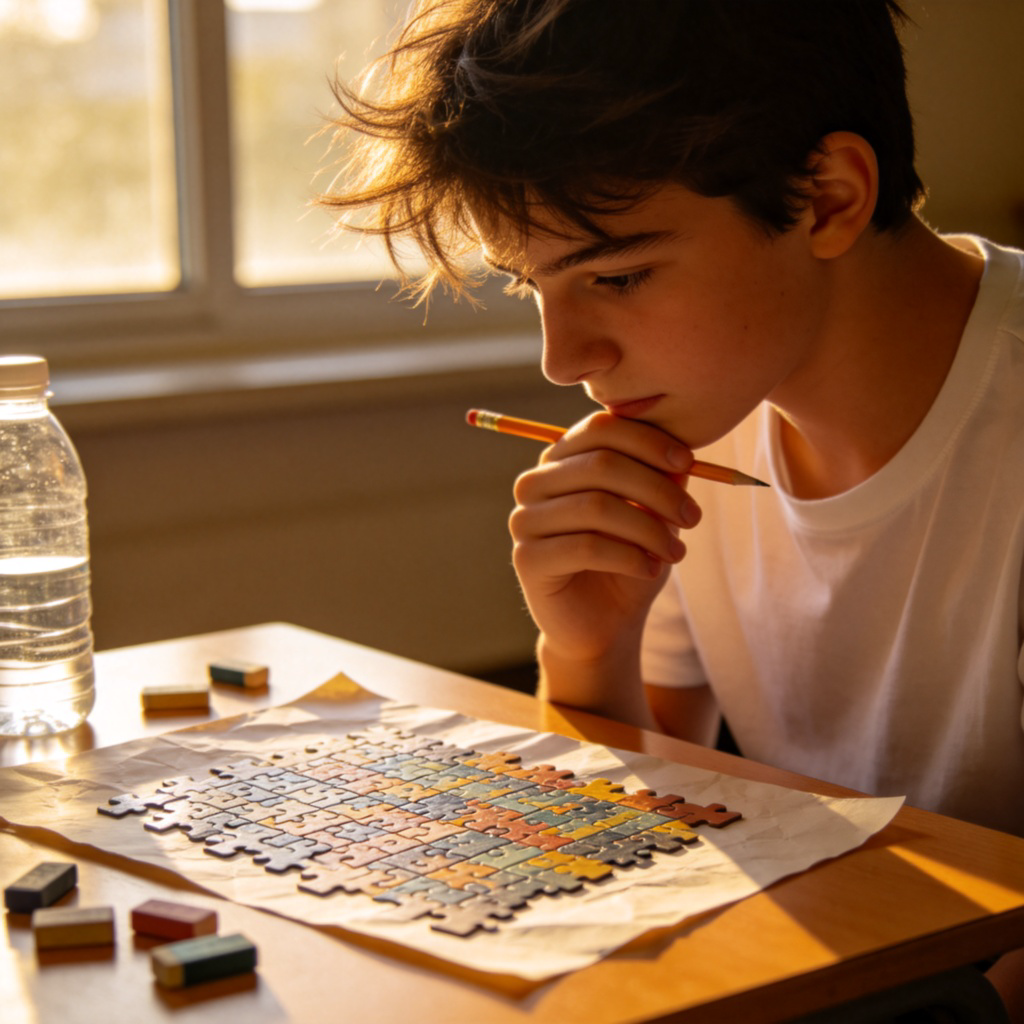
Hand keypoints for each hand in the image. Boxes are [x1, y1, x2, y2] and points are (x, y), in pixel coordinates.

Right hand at [510, 411, 701, 669]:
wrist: (604, 624)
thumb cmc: (629, 559)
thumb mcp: (653, 513)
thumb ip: (661, 478)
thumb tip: (681, 456)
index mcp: (561, 459)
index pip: (599, 428)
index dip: (647, 441)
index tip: (688, 464)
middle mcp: (535, 483)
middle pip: (601, 464)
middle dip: (657, 489)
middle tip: (692, 517)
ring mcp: (524, 520)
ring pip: (596, 506)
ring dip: (648, 529)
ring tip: (676, 552)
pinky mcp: (527, 559)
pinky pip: (585, 547)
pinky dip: (629, 556)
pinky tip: (651, 568)